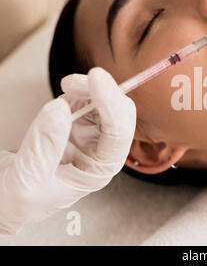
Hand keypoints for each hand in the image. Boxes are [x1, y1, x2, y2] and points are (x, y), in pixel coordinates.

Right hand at [0, 68, 135, 235]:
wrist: (2, 200)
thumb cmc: (19, 201)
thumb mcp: (29, 178)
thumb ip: (45, 146)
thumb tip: (61, 111)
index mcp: (99, 170)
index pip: (119, 134)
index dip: (112, 104)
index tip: (98, 80)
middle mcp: (99, 151)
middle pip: (118, 114)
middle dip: (102, 93)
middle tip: (78, 81)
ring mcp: (87, 136)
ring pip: (102, 103)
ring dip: (88, 90)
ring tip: (68, 87)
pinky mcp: (73, 124)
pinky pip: (83, 101)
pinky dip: (76, 92)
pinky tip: (66, 95)